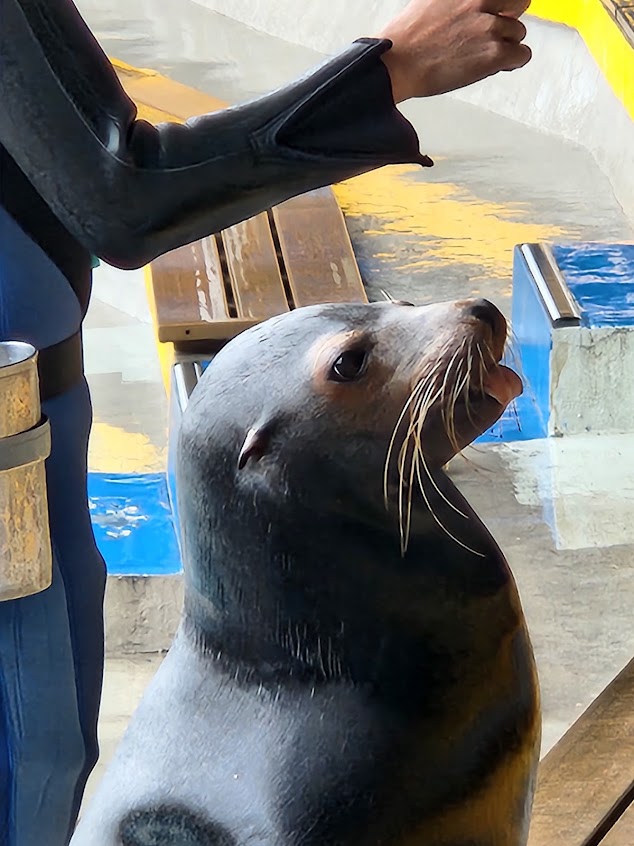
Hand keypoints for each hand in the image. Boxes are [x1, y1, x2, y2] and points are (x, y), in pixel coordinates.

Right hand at [378, 0, 531, 102]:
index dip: (502, 3)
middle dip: (510, 17)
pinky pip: (521, 55)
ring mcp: (490, 27)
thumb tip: (467, 8)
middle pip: (519, 2)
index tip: (500, 10)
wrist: (398, 63)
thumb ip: (458, 3)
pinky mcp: (494, 54)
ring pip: (518, 33)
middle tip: (498, 31)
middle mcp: (480, 1)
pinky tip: (495, 65)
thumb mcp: (432, 1)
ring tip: (484, 55)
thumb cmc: (407, 38)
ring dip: (506, 45)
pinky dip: (511, 62)